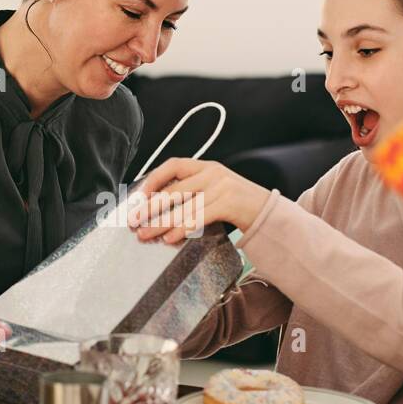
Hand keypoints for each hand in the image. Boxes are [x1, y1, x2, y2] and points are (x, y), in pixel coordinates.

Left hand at [128, 158, 269, 244]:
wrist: (268, 211)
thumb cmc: (236, 204)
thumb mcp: (214, 189)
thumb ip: (192, 192)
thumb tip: (157, 208)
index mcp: (206, 166)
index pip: (173, 165)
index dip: (153, 179)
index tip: (138, 197)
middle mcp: (212, 172)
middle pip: (174, 190)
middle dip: (150, 208)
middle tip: (134, 222)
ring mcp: (221, 187)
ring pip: (183, 206)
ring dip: (161, 223)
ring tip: (146, 234)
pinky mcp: (229, 203)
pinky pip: (198, 217)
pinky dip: (182, 229)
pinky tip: (170, 238)